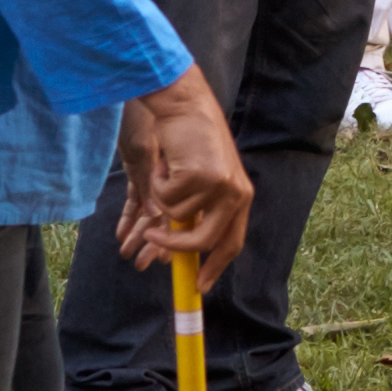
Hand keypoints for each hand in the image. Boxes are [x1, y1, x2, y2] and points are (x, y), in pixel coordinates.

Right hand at [113, 69, 250, 269]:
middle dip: (174, 244)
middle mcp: (235, 194)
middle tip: (150, 238)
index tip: (199, 285)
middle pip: (204, 241)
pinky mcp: (200, 175)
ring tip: (169, 170)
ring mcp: (219, 185)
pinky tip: (167, 160)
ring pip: (176, 216)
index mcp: (241, 197)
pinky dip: (157, 182)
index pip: (231, 243)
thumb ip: (202, 208)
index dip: (214, 266)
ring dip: (162, 195)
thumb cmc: (191, 140)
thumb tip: (185, 248)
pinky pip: (165, 198)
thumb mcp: (206, 177)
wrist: (185, 105)